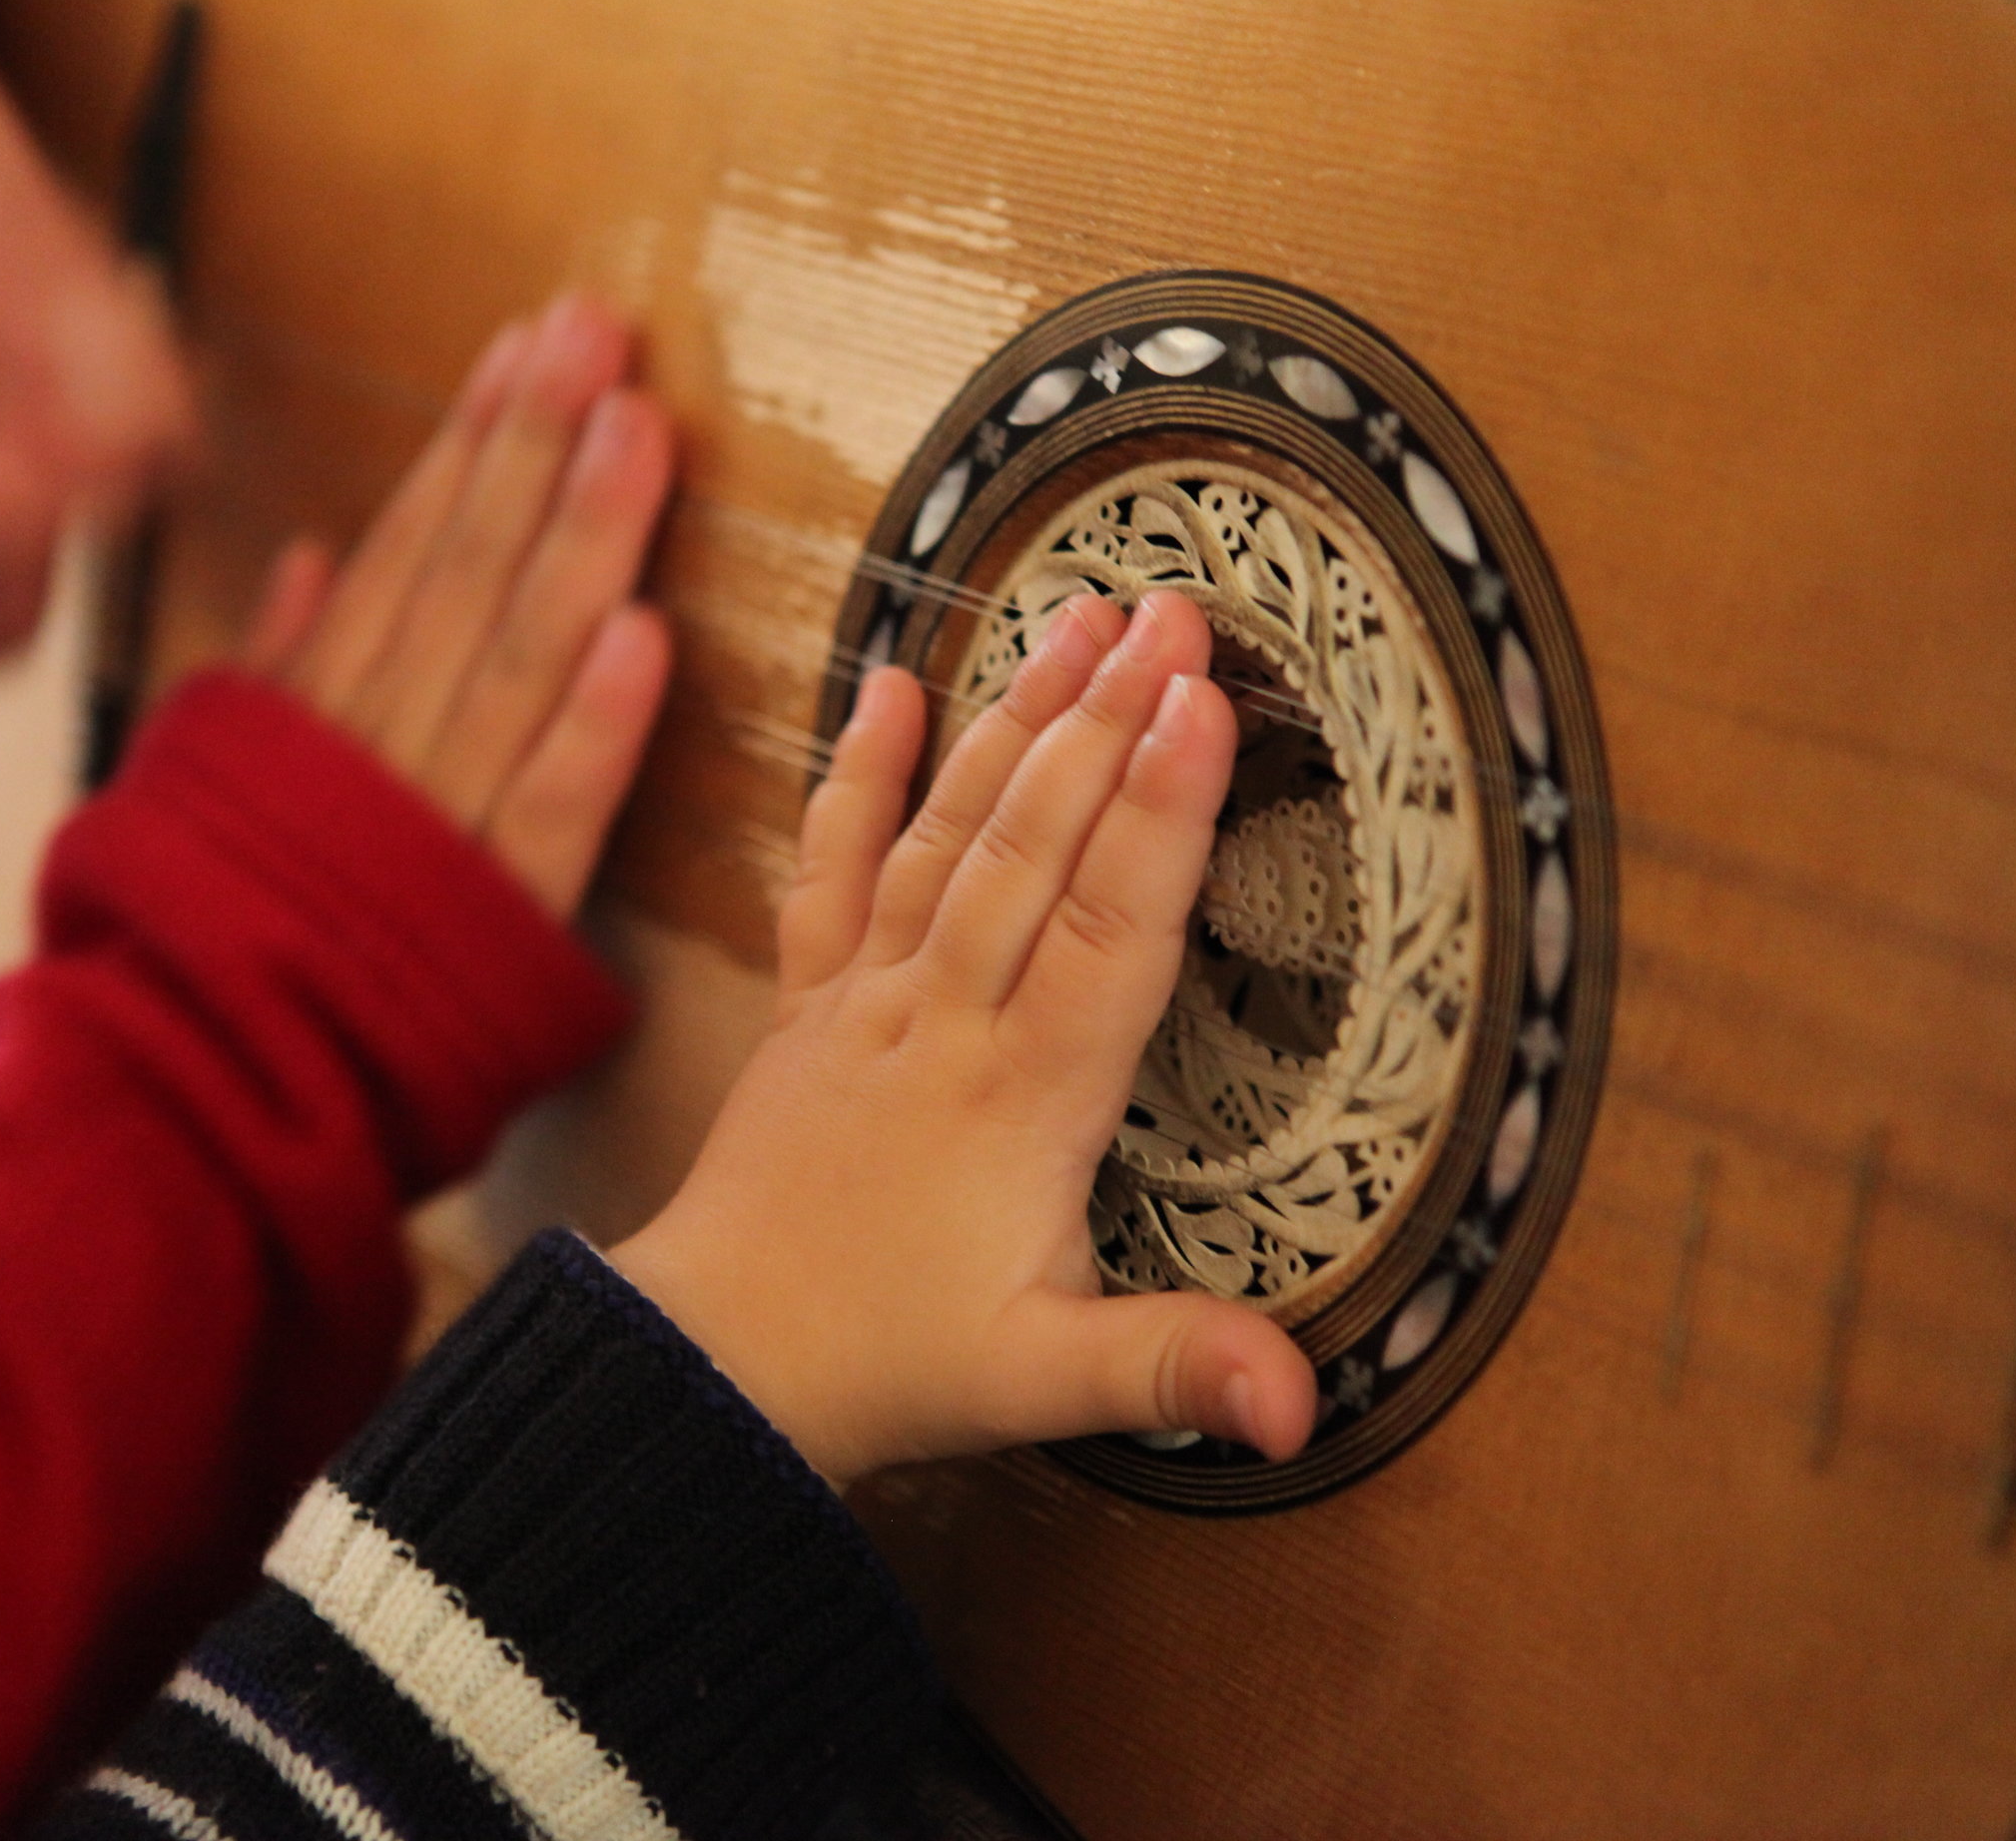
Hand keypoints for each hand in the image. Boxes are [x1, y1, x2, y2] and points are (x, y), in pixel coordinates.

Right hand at [238, 296, 674, 920]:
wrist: (187, 1092)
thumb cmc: (214, 939)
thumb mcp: (218, 783)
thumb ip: (277, 667)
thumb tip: (315, 549)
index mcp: (325, 711)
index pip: (415, 551)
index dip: (477, 440)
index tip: (534, 343)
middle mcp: (379, 747)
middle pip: (469, 574)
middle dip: (534, 445)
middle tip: (597, 332)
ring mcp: (433, 826)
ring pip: (514, 662)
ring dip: (577, 540)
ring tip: (636, 430)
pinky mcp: (484, 919)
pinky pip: (547, 812)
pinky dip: (594, 729)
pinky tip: (644, 634)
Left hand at [612, 590, 1317, 1486]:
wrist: (710, 1364)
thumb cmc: (887, 1366)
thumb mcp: (1046, 1384)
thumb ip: (1175, 1369)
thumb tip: (1304, 1402)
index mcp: (1022, 1101)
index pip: (1110, 933)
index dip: (1161, 816)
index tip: (1204, 706)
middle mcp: (945, 1023)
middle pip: (1036, 851)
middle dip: (1105, 723)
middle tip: (1172, 612)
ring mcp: (870, 1000)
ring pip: (948, 836)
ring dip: (1012, 722)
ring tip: (1076, 617)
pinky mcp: (810, 1002)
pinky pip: (830, 870)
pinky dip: (856, 778)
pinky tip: (887, 684)